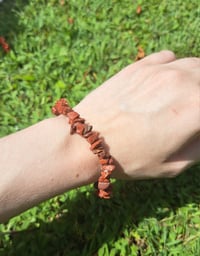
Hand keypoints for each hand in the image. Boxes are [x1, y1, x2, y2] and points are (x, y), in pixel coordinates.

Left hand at [75, 51, 199, 178]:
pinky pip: (169, 57)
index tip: (196, 126)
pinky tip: (166, 82)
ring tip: (185, 96)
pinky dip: (175, 67)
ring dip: (195, 80)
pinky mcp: (140, 66)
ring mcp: (160, 70)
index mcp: (196, 108)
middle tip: (192, 111)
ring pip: (193, 65)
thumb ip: (199, 147)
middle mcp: (183, 81)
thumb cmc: (128, 158)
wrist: (86, 141)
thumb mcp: (172, 165)